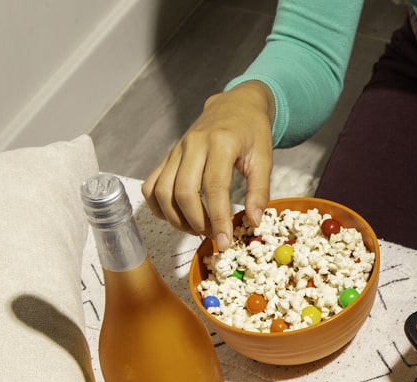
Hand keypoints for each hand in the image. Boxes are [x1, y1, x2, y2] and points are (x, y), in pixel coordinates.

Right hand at [142, 81, 275, 249]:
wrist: (235, 106)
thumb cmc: (252, 133)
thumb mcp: (264, 159)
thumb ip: (260, 191)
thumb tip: (254, 222)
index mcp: (221, 143)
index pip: (214, 187)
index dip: (218, 218)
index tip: (224, 241)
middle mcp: (194, 145)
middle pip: (183, 191)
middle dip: (196, 221)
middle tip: (212, 235)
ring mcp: (177, 150)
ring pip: (162, 190)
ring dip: (176, 218)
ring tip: (197, 229)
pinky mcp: (168, 156)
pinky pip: (151, 184)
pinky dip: (159, 206)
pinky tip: (177, 217)